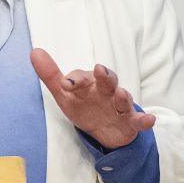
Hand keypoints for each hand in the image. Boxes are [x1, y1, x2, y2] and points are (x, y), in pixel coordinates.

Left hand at [30, 48, 154, 149]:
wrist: (105, 130)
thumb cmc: (84, 106)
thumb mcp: (65, 95)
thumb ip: (51, 75)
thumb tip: (34, 51)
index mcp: (89, 84)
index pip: (82, 78)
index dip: (75, 79)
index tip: (66, 83)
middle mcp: (106, 91)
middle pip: (107, 80)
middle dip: (104, 75)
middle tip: (99, 69)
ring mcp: (120, 106)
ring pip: (123, 99)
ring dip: (123, 96)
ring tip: (120, 93)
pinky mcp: (131, 122)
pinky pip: (139, 120)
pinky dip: (145, 120)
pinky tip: (149, 120)